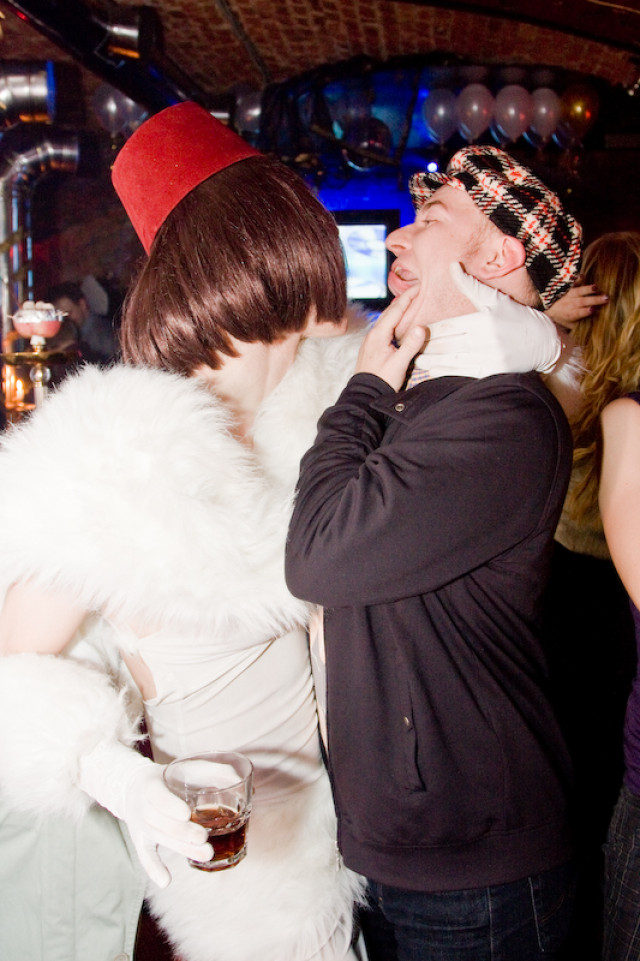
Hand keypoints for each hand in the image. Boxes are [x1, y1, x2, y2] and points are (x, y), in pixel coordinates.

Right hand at [123, 762, 211, 887]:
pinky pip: (144, 856)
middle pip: (159, 821)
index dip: (169, 805)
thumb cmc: (169, 777)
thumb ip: (211, 770)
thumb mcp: (185, 767)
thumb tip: (238, 778)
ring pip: (159, 838)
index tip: (186, 813)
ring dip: (181, 848)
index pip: (156, 795)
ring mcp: (140, 825)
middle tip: (203, 837)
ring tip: (207, 854)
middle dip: (182, 831)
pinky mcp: (141, 840)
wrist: (132, 786)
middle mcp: (142, 805)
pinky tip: (166, 881)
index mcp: (150, 783)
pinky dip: (153, 869)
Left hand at [355, 287, 425, 390]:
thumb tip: (421, 327)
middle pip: (390, 312)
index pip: (396, 310)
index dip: (408, 297)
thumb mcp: (399, 364)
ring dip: (399, 309)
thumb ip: (410, 345)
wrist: (365, 395)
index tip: (419, 286)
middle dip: (404, 299)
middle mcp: (373, 334)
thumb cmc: (382, 381)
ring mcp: (371, 340)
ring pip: (387, 319)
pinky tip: (400, 323)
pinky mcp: (373, 347)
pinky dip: (395, 320)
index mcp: (379, 334)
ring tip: (411, 302)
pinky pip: (385, 327)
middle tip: (418, 290)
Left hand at [414, 263, 561, 378]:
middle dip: (426, 345)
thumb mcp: (494, 298)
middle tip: (407, 346)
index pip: (450, 326)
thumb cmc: (517, 317)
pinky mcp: (492, 372)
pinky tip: (433, 371)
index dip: (430, 329)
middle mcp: (485, 340)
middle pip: (448, 344)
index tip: (414, 329)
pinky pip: (463, 373)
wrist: (542, 342)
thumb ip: (470, 285)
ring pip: (453, 360)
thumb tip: (453, 266)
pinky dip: (446, 372)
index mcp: (483, 321)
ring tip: (415, 360)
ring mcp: (489, 357)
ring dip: (432, 361)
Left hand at [546, 279, 607, 328]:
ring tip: (596, 287)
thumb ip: (581, 324)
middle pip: (583, 302)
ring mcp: (569, 295)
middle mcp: (571, 304)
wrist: (549, 309)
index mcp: (572, 314)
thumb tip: (594, 325)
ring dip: (587, 289)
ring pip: (578, 291)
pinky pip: (572, 283)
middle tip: (606, 298)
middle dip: (594, 300)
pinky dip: (577, 279)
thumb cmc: (563, 318)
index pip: (580, 312)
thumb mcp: (570, 325)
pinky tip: (582, 275)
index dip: (586, 311)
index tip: (593, 309)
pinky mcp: (568, 288)